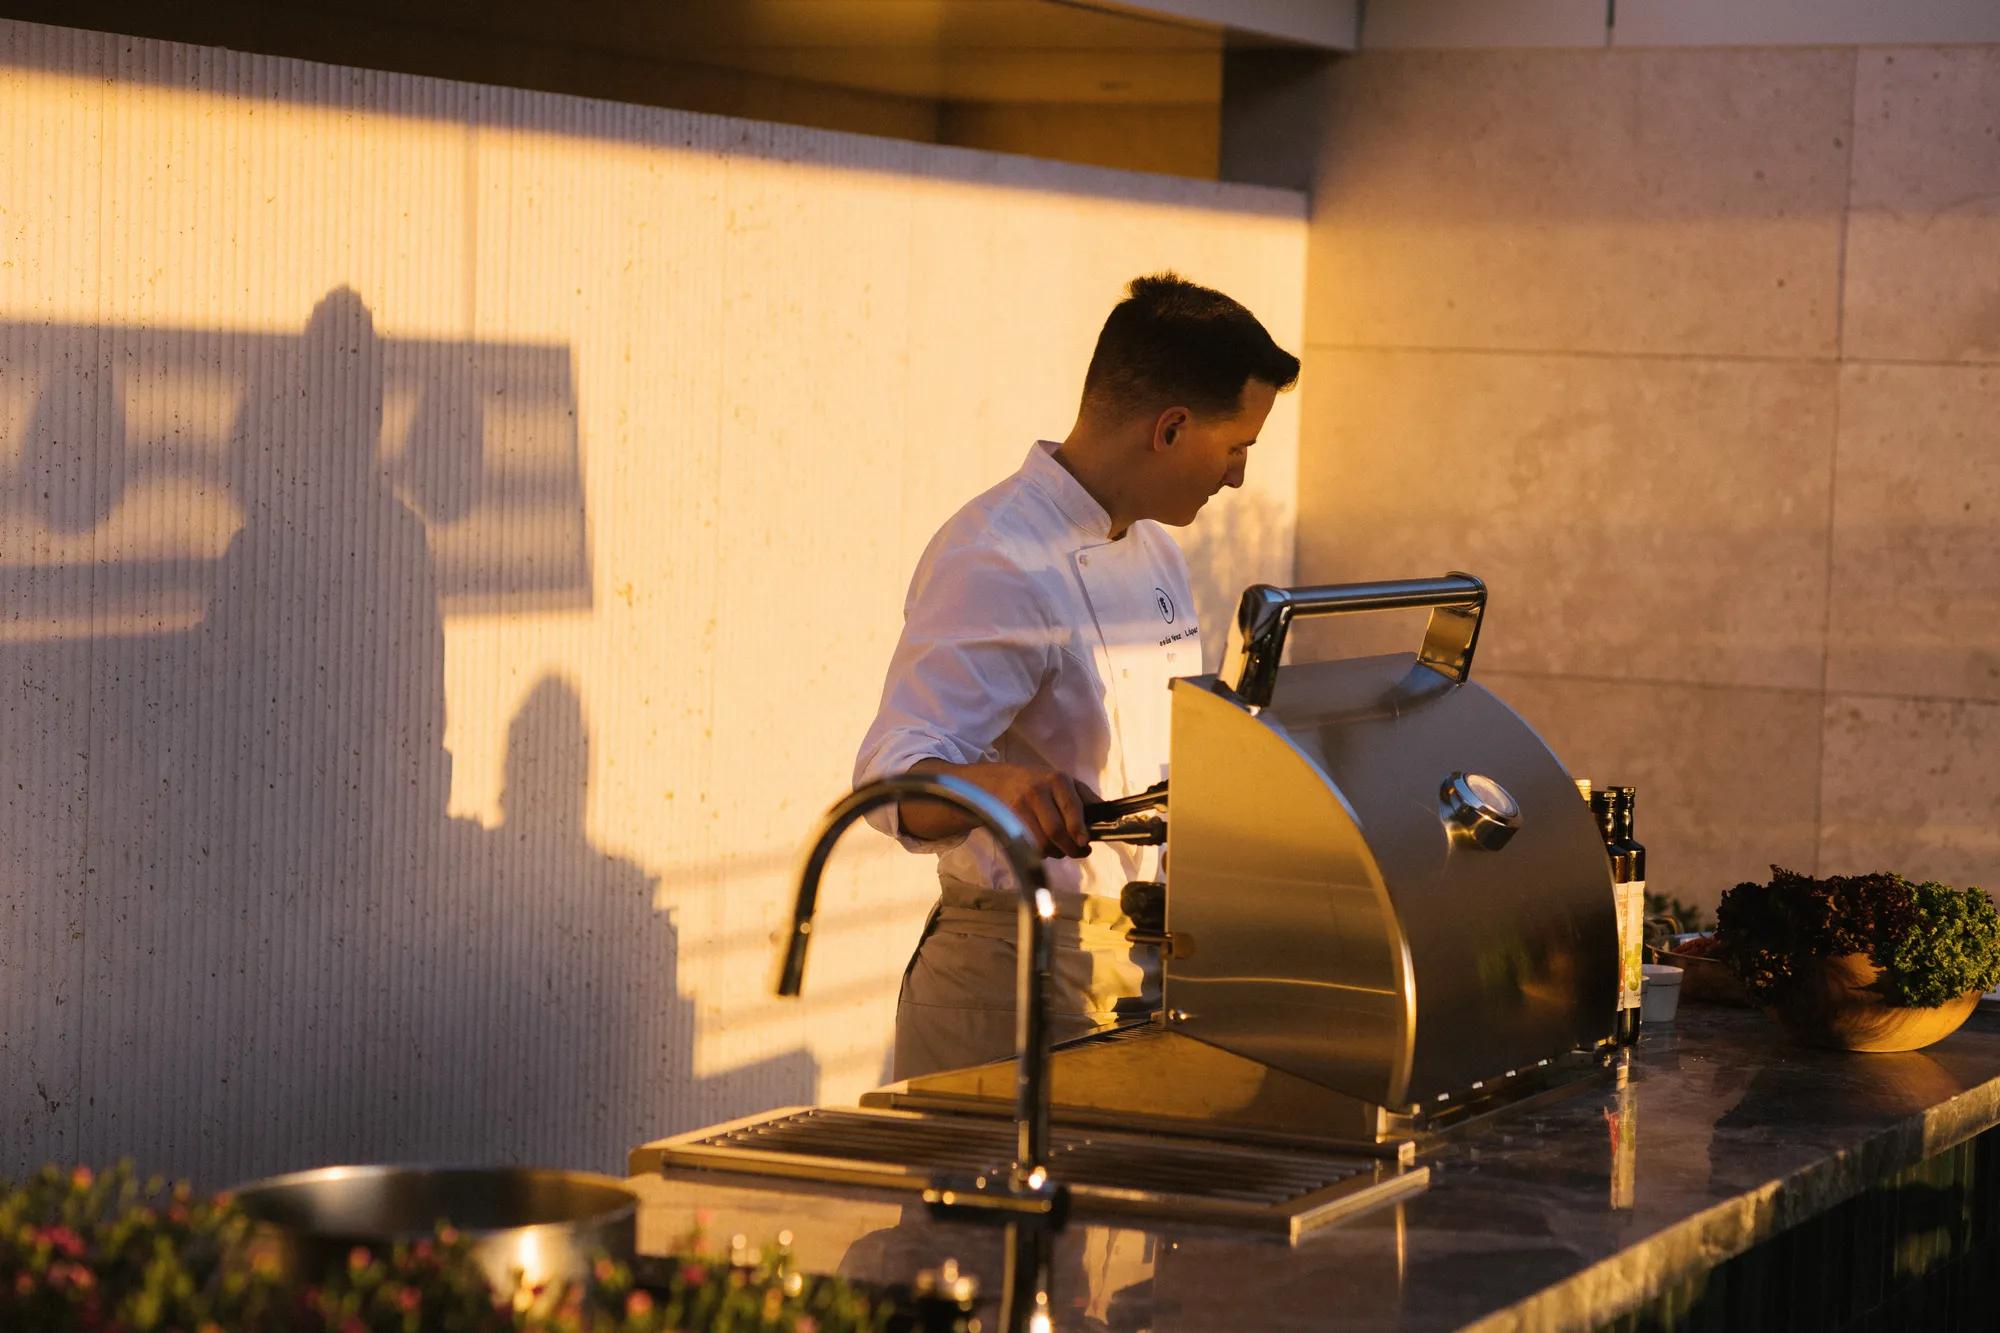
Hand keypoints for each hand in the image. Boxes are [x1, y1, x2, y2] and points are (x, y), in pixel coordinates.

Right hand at [900, 759, 1095, 857]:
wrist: (994, 781)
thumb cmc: (1037, 784)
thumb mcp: (1061, 782)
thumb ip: (1085, 797)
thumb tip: (1109, 815)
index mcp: (1058, 779)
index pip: (1072, 807)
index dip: (1079, 828)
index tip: (1085, 843)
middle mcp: (1038, 789)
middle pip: (1056, 830)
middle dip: (1070, 848)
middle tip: (1078, 852)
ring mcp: (1020, 805)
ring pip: (1042, 842)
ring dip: (1054, 853)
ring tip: (1060, 850)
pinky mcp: (1007, 819)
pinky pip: (1028, 844)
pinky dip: (1038, 852)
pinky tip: (1041, 847)